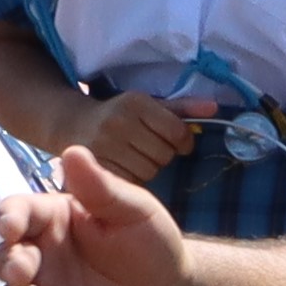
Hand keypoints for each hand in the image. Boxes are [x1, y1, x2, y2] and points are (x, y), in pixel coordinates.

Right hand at [0, 144, 195, 285]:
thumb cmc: (152, 244)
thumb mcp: (134, 211)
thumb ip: (101, 188)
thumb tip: (72, 150)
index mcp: (50, 222)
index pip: (14, 215)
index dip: (6, 220)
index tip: (10, 227)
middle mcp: (38, 260)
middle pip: (1, 261)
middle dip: (7, 266)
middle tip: (24, 273)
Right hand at [72, 83, 209, 182]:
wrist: (72, 124)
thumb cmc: (119, 116)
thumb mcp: (149, 106)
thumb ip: (182, 109)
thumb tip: (214, 108)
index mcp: (137, 102)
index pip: (179, 132)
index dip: (183, 142)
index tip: (176, 143)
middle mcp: (119, 121)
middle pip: (164, 154)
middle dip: (161, 155)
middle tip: (145, 148)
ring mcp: (105, 144)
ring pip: (149, 171)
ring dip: (147, 169)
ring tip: (132, 157)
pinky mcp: (96, 165)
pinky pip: (131, 182)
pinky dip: (132, 180)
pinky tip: (123, 168)